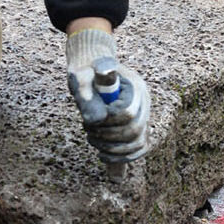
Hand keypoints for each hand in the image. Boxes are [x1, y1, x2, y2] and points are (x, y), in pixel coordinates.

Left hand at [65, 29, 149, 162]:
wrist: (92, 68)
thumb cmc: (85, 71)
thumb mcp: (81, 78)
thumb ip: (86, 94)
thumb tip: (95, 121)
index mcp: (134, 86)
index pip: (128, 114)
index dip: (108, 123)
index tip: (90, 120)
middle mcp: (143, 101)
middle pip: (134, 131)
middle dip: (108, 137)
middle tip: (89, 131)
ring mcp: (143, 113)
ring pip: (138, 142)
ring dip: (113, 149)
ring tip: (93, 139)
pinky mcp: (138, 124)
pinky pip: (139, 147)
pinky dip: (124, 156)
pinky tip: (104, 155)